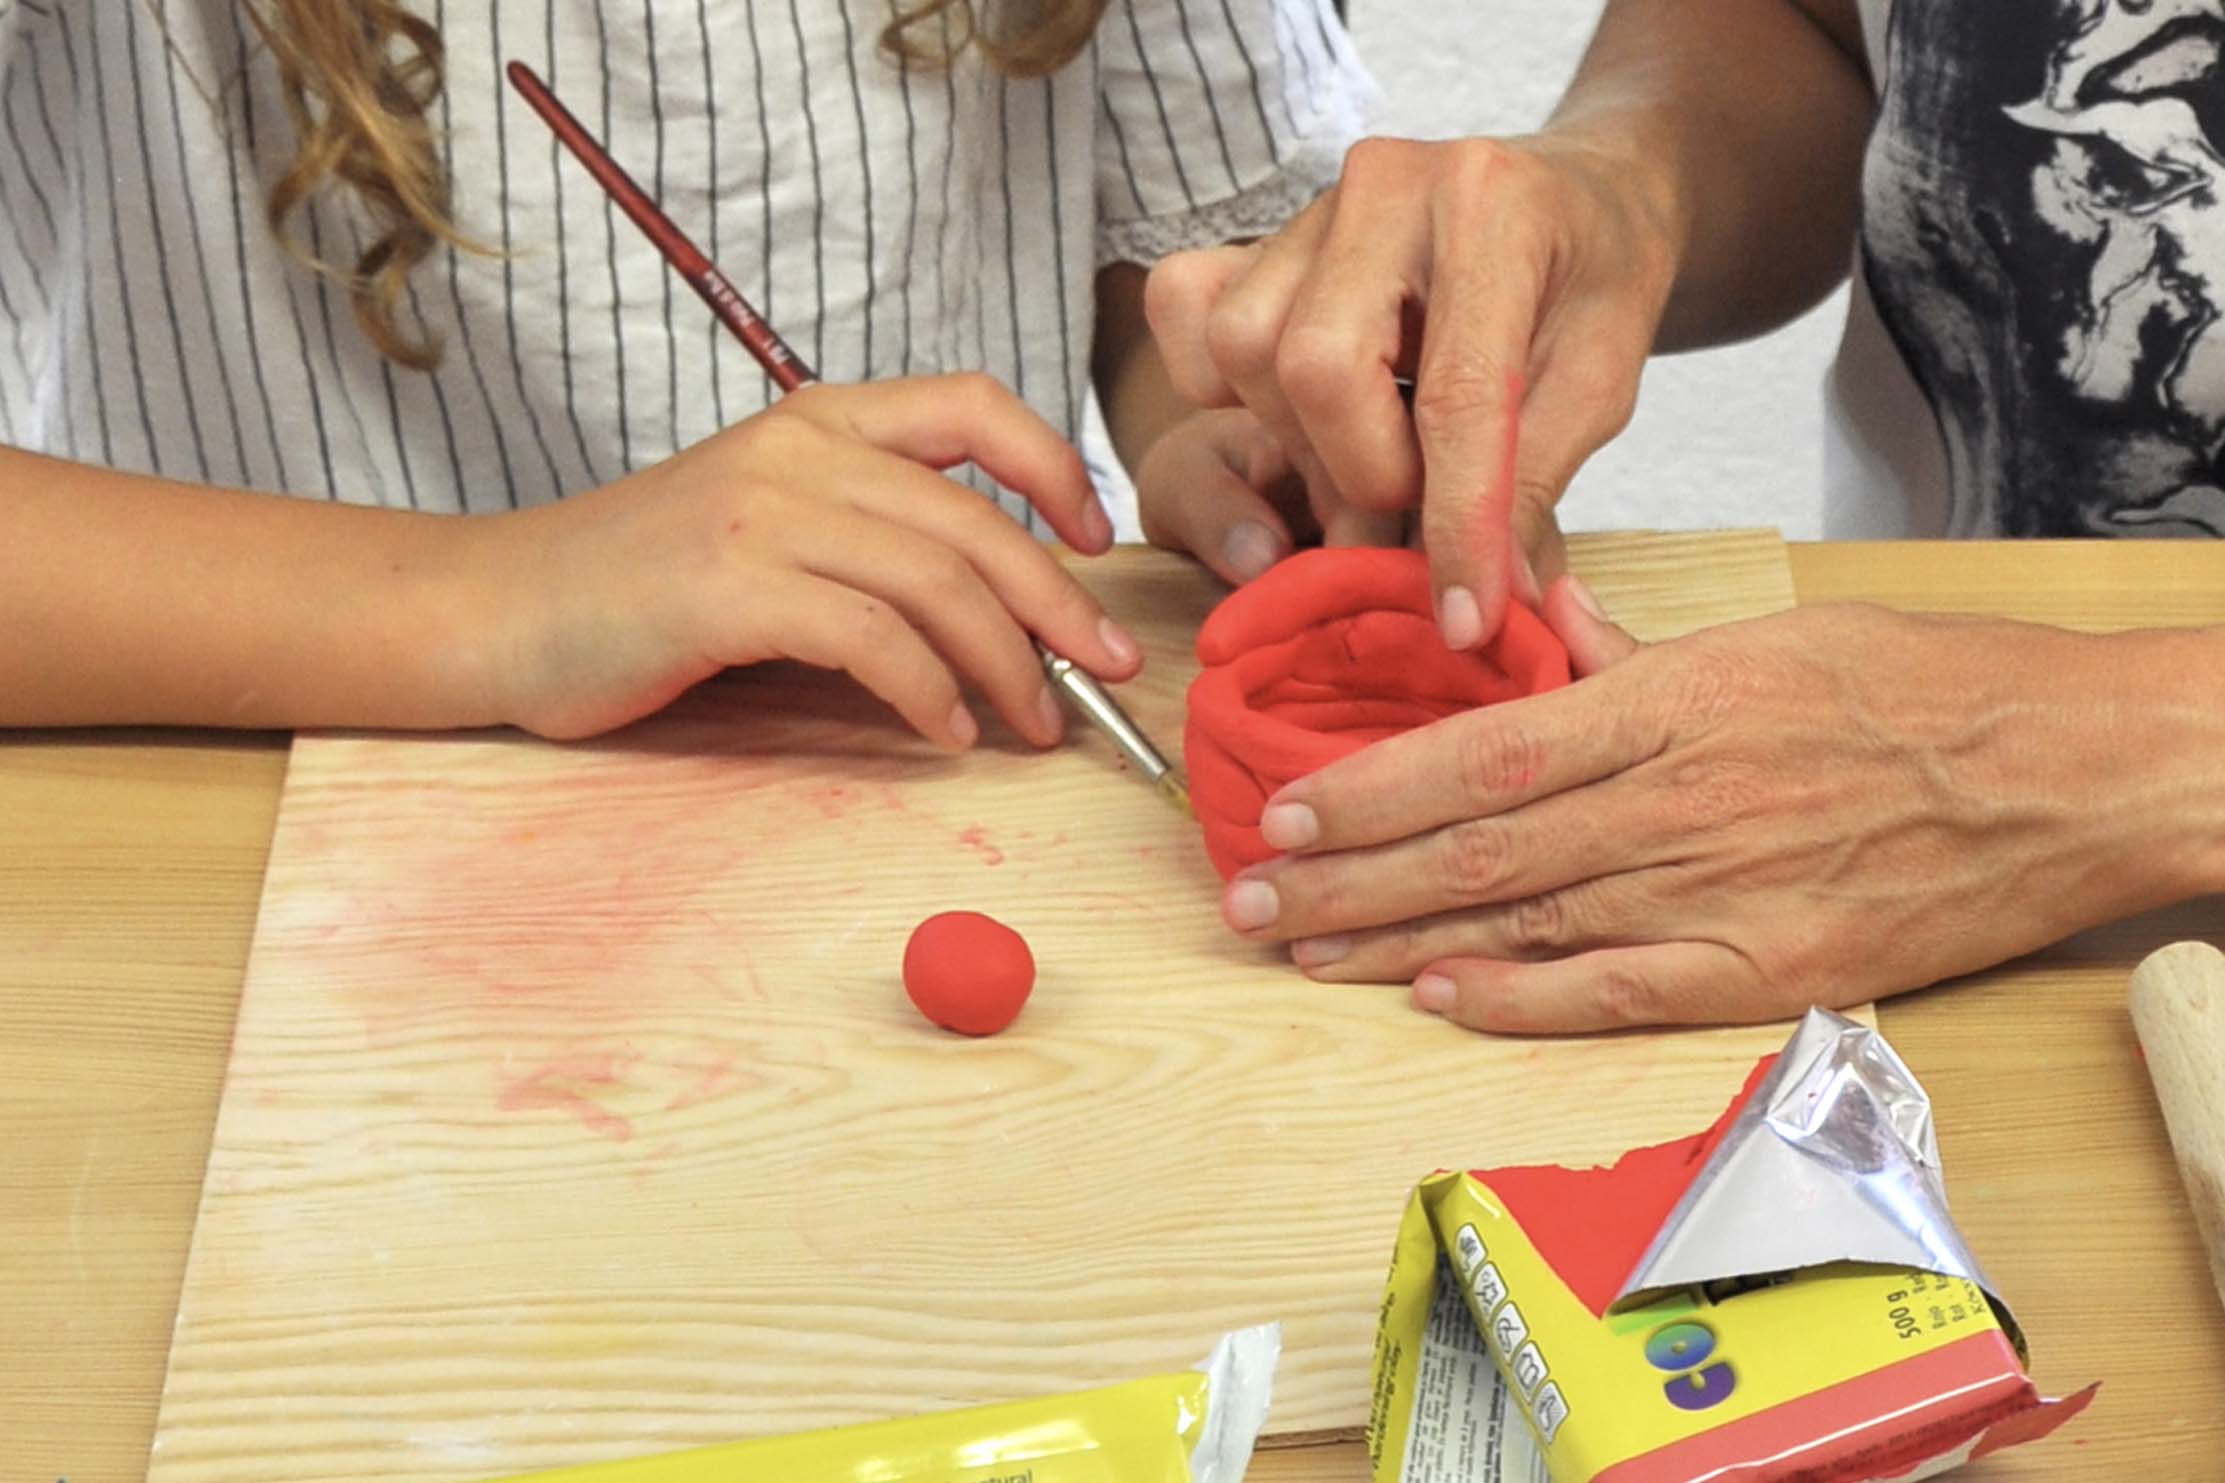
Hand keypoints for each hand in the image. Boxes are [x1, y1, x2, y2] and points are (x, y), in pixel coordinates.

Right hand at [469, 374, 1139, 742]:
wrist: (500, 610)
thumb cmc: (642, 583)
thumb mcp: (765, 522)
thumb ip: (865, 534)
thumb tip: (995, 607)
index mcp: (820, 419)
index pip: (975, 404)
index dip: (1055, 465)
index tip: (1095, 539)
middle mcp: (800, 450)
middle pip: (977, 519)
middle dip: (1062, 604)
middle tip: (1112, 671)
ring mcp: (763, 514)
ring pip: (937, 583)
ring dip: (1008, 666)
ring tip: (1037, 725)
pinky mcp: (730, 589)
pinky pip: (872, 639)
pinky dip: (928, 691)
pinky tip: (946, 732)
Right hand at [1146, 134, 1675, 646]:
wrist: (1572, 196)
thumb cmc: (1592, 283)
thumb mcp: (1600, 384)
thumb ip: (1533, 485)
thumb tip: (1488, 607)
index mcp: (1493, 205)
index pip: (1453, 392)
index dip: (1455, 521)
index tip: (1462, 615)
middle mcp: (1385, 184)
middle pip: (1314, 368)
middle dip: (1365, 476)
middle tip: (1419, 512)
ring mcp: (1311, 205)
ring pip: (1246, 351)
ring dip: (1308, 444)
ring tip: (1379, 461)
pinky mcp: (1260, 236)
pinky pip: (1193, 319)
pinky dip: (1233, 391)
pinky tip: (1308, 413)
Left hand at [1218, 580, 2219, 1032]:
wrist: (2074, 771)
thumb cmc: (1931, 689)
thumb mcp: (1778, 632)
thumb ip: (1644, 651)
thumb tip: (1549, 633)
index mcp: (1672, 701)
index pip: (1484, 751)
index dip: (1370, 788)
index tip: (1286, 813)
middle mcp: (1678, 800)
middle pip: (1476, 848)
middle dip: (1348, 878)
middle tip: (1250, 904)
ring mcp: (1721, 891)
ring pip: (1524, 922)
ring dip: (1399, 943)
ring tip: (1304, 953)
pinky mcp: (1769, 969)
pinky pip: (1619, 989)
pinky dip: (1521, 999)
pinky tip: (1437, 998)